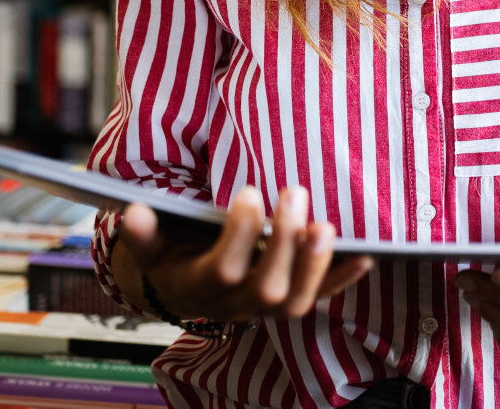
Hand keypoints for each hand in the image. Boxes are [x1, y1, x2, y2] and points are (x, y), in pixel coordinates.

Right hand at [117, 185, 372, 322]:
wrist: (183, 288)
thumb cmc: (170, 255)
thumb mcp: (149, 246)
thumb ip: (143, 232)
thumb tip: (134, 212)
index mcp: (199, 287)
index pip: (224, 269)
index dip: (238, 233)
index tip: (248, 191)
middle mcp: (235, 305)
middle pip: (266, 286)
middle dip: (283, 240)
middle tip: (294, 192)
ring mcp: (264, 308)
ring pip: (295, 301)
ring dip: (315, 264)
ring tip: (326, 226)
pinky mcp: (288, 301)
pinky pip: (318, 297)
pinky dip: (342, 280)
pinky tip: (365, 256)